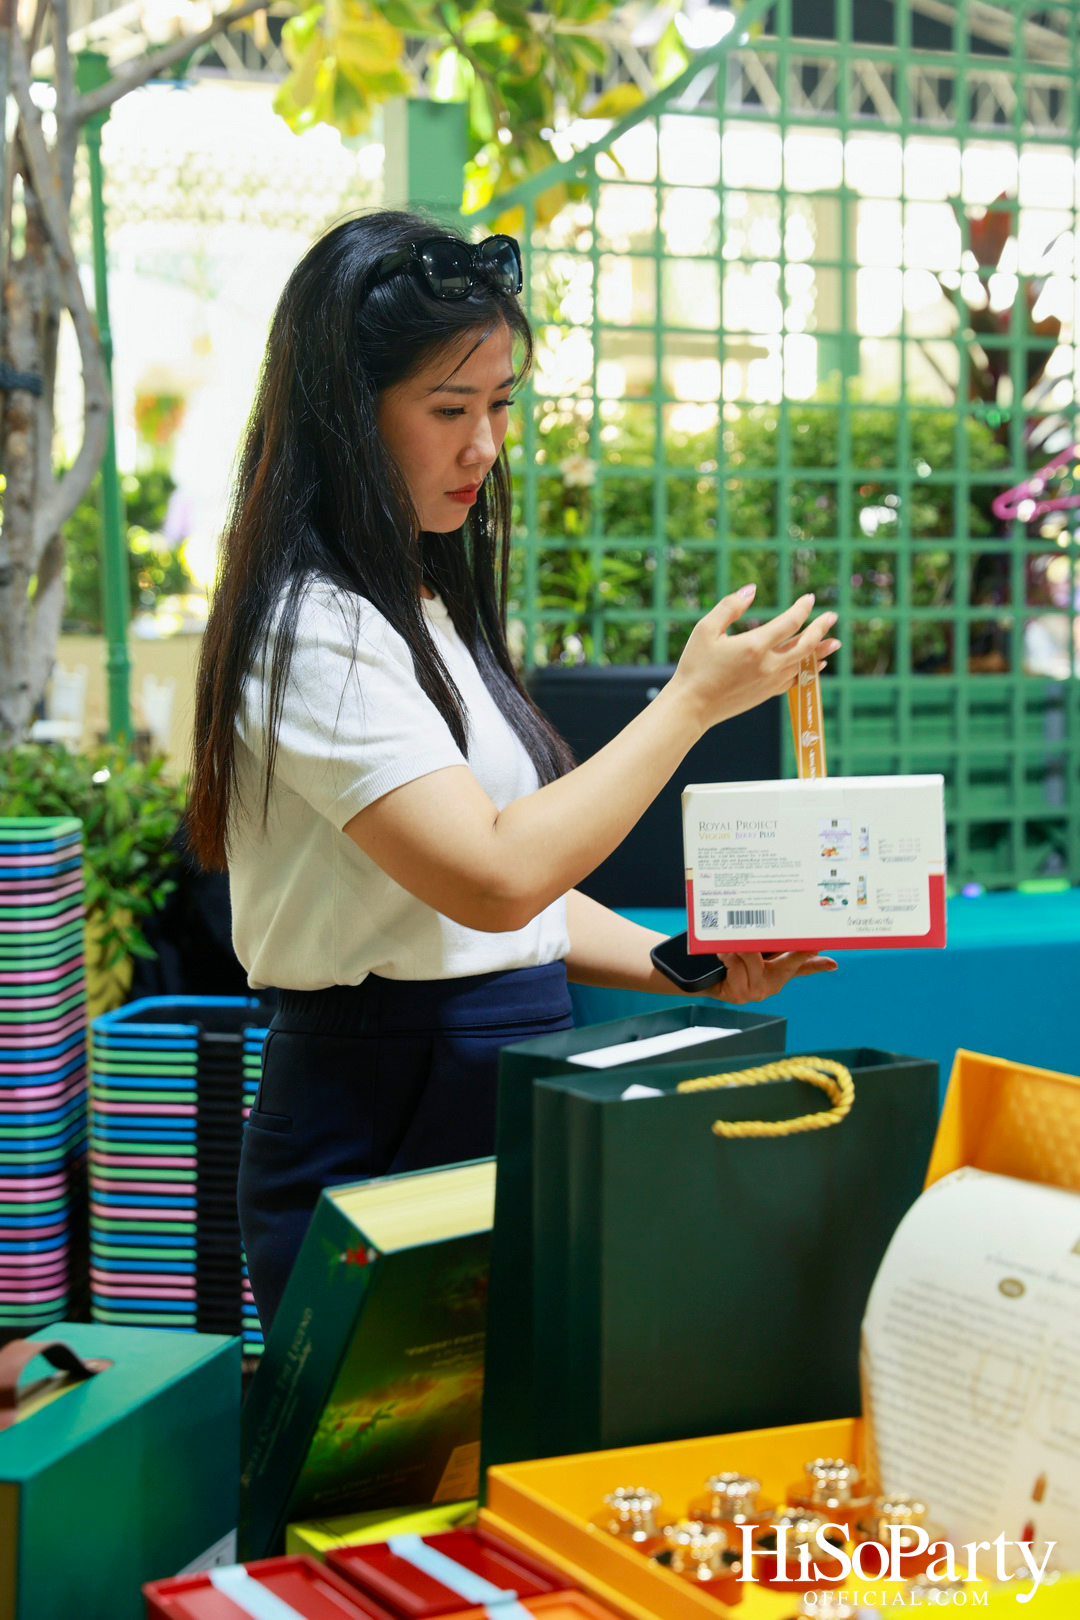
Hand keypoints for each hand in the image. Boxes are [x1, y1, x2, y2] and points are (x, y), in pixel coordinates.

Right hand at [669, 585, 840, 733]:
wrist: (692, 706)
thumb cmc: (695, 666)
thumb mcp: (705, 629)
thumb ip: (730, 607)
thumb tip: (752, 589)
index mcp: (754, 646)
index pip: (789, 622)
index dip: (802, 609)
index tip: (809, 598)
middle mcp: (768, 665)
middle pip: (805, 644)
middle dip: (821, 629)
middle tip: (833, 617)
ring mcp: (770, 681)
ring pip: (804, 664)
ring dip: (820, 651)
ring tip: (834, 642)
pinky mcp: (767, 694)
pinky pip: (796, 680)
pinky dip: (809, 671)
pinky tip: (816, 666)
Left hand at [705, 950, 836, 1003]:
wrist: (702, 977)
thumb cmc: (730, 962)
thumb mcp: (753, 950)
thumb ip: (773, 945)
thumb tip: (795, 935)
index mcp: (780, 972)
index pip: (805, 967)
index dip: (819, 964)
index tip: (833, 962)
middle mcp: (772, 983)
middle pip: (789, 963)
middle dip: (798, 951)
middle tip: (807, 942)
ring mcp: (758, 991)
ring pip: (754, 960)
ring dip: (740, 950)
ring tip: (728, 947)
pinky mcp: (741, 994)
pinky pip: (737, 966)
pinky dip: (728, 958)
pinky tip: (722, 957)